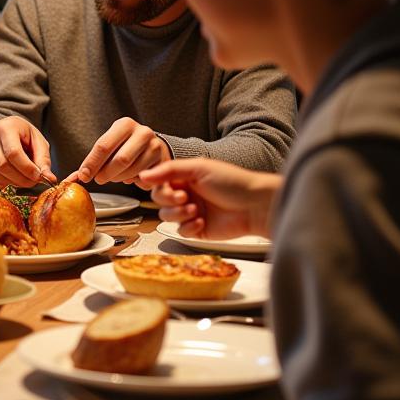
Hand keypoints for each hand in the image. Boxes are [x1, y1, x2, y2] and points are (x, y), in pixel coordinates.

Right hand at [0, 117, 55, 187]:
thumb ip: (43, 160)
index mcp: (5, 128)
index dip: (27, 168)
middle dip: (22, 179)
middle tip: (34, 181)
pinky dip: (4, 184)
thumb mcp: (38, 142)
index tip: (38, 176)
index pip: (13, 153)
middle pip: (3, 166)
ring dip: (14, 183)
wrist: (5, 131)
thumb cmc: (24, 136)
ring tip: (24, 178)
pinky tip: (13, 177)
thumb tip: (49, 179)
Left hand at [75, 118, 170, 187]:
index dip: (91, 163)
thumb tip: (73, 178)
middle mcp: (143, 132)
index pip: (103, 146)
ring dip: (119, 178)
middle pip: (120, 160)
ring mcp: (156, 146)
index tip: (83, 176)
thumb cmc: (125, 146)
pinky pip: (144, 178)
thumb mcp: (110, 146)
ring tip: (115, 176)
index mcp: (125, 124)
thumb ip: (93, 160)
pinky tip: (131, 176)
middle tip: (99, 180)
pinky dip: (133, 181)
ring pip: (132, 171)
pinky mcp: (164, 161)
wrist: (153, 146)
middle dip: (106, 173)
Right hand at [139, 157, 280, 238]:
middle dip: (169, 200)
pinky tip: (201, 221)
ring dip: (178, 214)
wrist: (256, 206)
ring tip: (194, 210)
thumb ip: (169, 170)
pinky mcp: (199, 231)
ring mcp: (192, 213)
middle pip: (160, 201)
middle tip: (184, 197)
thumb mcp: (199, 168)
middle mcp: (186, 194)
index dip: (160, 187)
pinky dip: (188, 227)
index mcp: (185, 178)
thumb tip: (143, 174)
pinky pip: (181, 231)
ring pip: (167, 217)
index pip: (159, 183)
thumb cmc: (233, 182)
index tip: (168, 188)